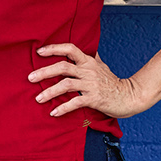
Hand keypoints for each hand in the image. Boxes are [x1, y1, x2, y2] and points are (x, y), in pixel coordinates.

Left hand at [29, 43, 150, 119]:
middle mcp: (88, 71)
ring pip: (66, 84)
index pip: (70, 49)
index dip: (54, 48)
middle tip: (30, 77)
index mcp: (89, 61)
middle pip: (63, 66)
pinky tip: (53, 112)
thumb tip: (88, 49)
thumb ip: (93, 58)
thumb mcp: (102, 66)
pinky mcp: (94, 98)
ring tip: (38, 98)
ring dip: (50, 92)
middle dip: (44, 71)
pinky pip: (75, 102)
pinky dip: (63, 108)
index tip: (40, 52)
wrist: (129, 96)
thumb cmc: (113, 82)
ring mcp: (91, 84)